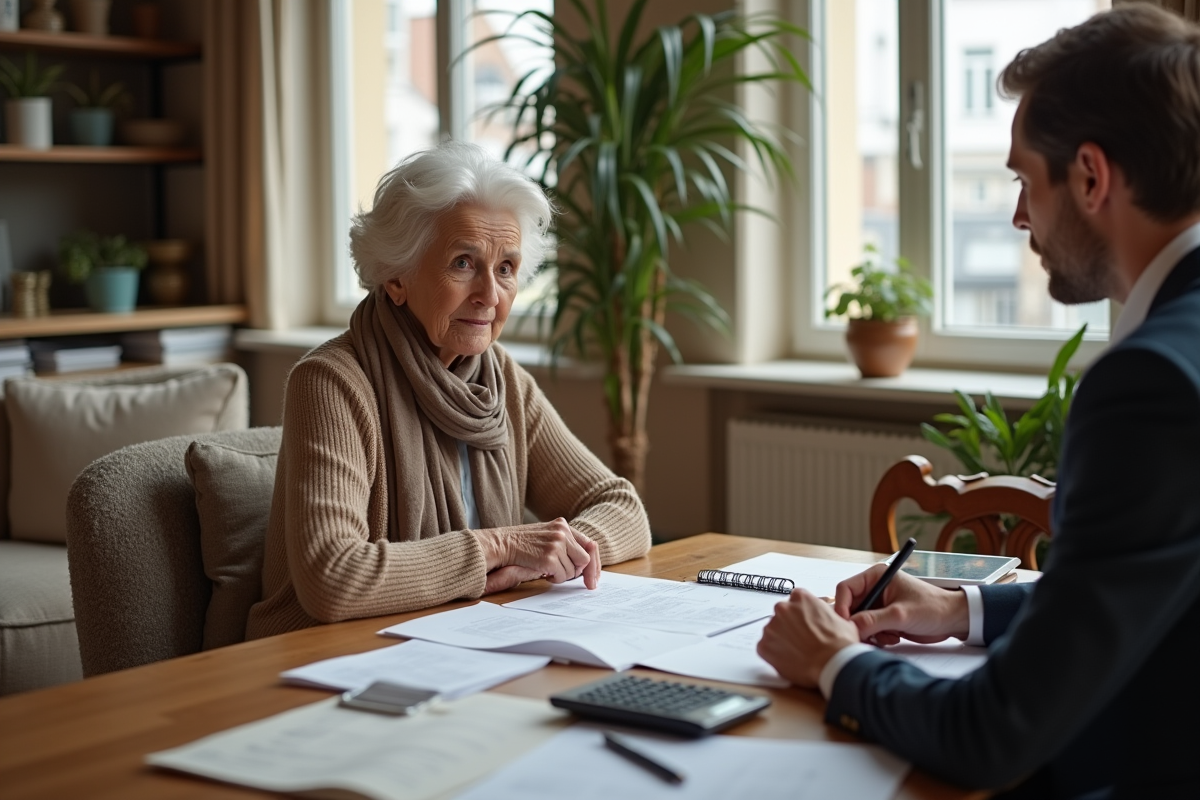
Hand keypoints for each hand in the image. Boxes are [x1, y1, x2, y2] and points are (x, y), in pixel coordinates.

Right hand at [474, 518, 600, 590]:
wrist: (500, 544)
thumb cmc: (520, 543)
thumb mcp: (545, 535)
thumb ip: (564, 542)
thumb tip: (585, 562)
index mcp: (562, 524)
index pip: (589, 544)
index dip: (593, 563)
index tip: (594, 578)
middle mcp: (562, 532)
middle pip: (585, 559)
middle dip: (578, 572)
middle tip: (567, 577)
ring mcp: (556, 544)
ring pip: (573, 570)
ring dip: (562, 575)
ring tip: (547, 570)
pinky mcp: (549, 558)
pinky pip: (562, 576)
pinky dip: (554, 579)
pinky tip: (543, 573)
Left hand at [757, 589, 858, 688]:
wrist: (833, 663)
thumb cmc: (839, 644)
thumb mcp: (841, 620)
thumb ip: (827, 614)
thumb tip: (829, 619)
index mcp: (801, 597)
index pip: (795, 600)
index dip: (802, 613)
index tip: (805, 623)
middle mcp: (783, 608)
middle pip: (782, 614)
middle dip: (790, 626)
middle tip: (801, 639)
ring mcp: (771, 627)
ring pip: (773, 631)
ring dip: (781, 639)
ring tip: (797, 652)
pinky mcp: (764, 645)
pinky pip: (765, 648)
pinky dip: (774, 654)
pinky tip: (789, 660)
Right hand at [833, 563, 969, 645]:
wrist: (953, 620)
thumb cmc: (933, 607)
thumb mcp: (901, 614)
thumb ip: (873, 620)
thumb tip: (851, 626)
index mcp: (876, 577)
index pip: (845, 589)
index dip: (841, 606)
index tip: (845, 624)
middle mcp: (875, 589)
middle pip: (850, 607)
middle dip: (857, 624)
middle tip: (865, 636)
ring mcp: (879, 605)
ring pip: (859, 621)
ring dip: (869, 633)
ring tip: (887, 636)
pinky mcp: (884, 619)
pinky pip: (869, 630)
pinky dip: (877, 637)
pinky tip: (893, 637)